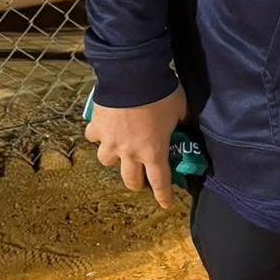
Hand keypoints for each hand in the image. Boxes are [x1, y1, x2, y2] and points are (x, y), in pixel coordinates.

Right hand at [86, 85, 186, 207]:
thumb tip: (185, 124)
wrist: (133, 75)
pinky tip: (104, 128)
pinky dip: (98, 135)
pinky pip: (94, 137)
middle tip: (141, 178)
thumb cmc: (162, 93)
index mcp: (154, 151)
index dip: (163, 196)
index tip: (166, 204)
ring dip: (114, 158)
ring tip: (118, 150)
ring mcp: (110, 141)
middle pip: (130, 179)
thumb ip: (181, 122)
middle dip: (137, 183)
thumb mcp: (180, 109)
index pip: (160, 181)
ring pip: (106, 161)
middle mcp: (130, 152)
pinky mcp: (97, 126)